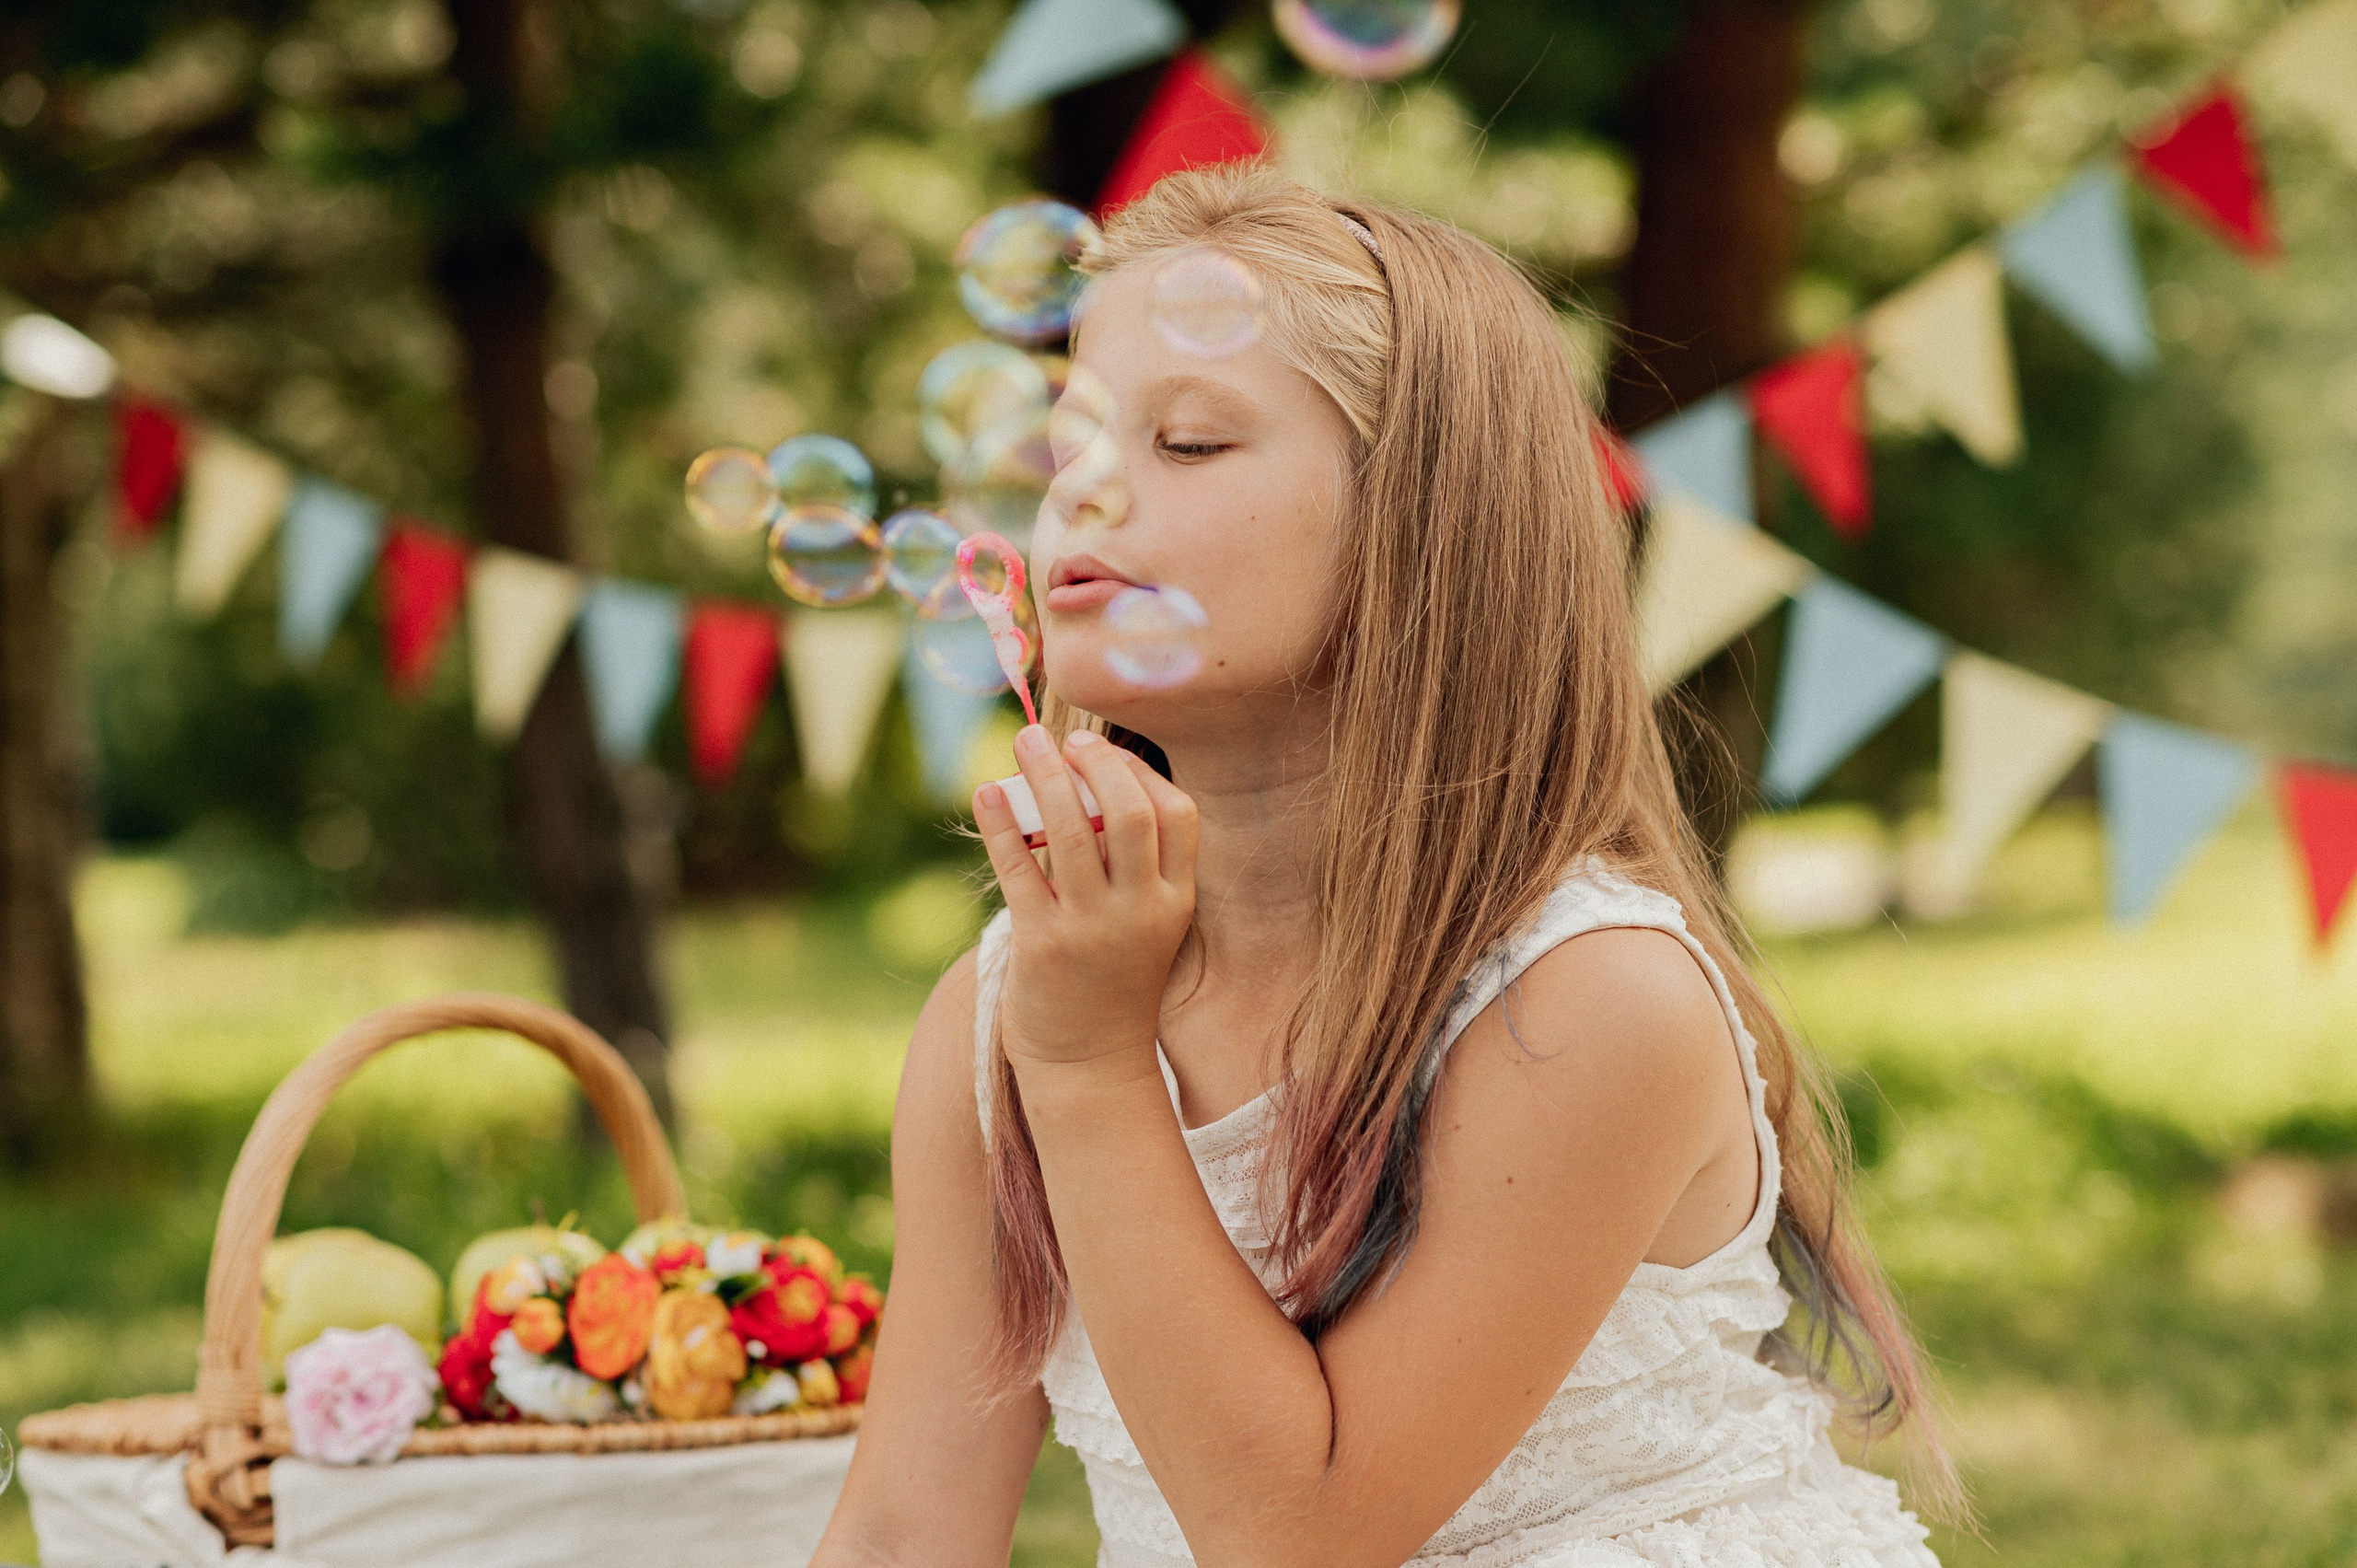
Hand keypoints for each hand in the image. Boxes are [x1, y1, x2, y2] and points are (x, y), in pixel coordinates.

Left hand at [973, 726, 1197, 1071]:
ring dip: (1044, 775)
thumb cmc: (1112, 982)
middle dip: (1095, 762)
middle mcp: (1140, 912)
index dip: (1139, 773)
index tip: (1103, 753)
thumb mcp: (1144, 925)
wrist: (1089, 1066)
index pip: (1177, 816)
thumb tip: (1081, 787)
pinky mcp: (1043, 945)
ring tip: (1023, 742)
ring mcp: (1091, 929)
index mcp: (1175, 901)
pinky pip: (1019, 868)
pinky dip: (1001, 823)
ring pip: (1069, 831)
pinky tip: (987, 794)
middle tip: (1063, 738)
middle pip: (1128, 813)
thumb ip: (1128, 866)